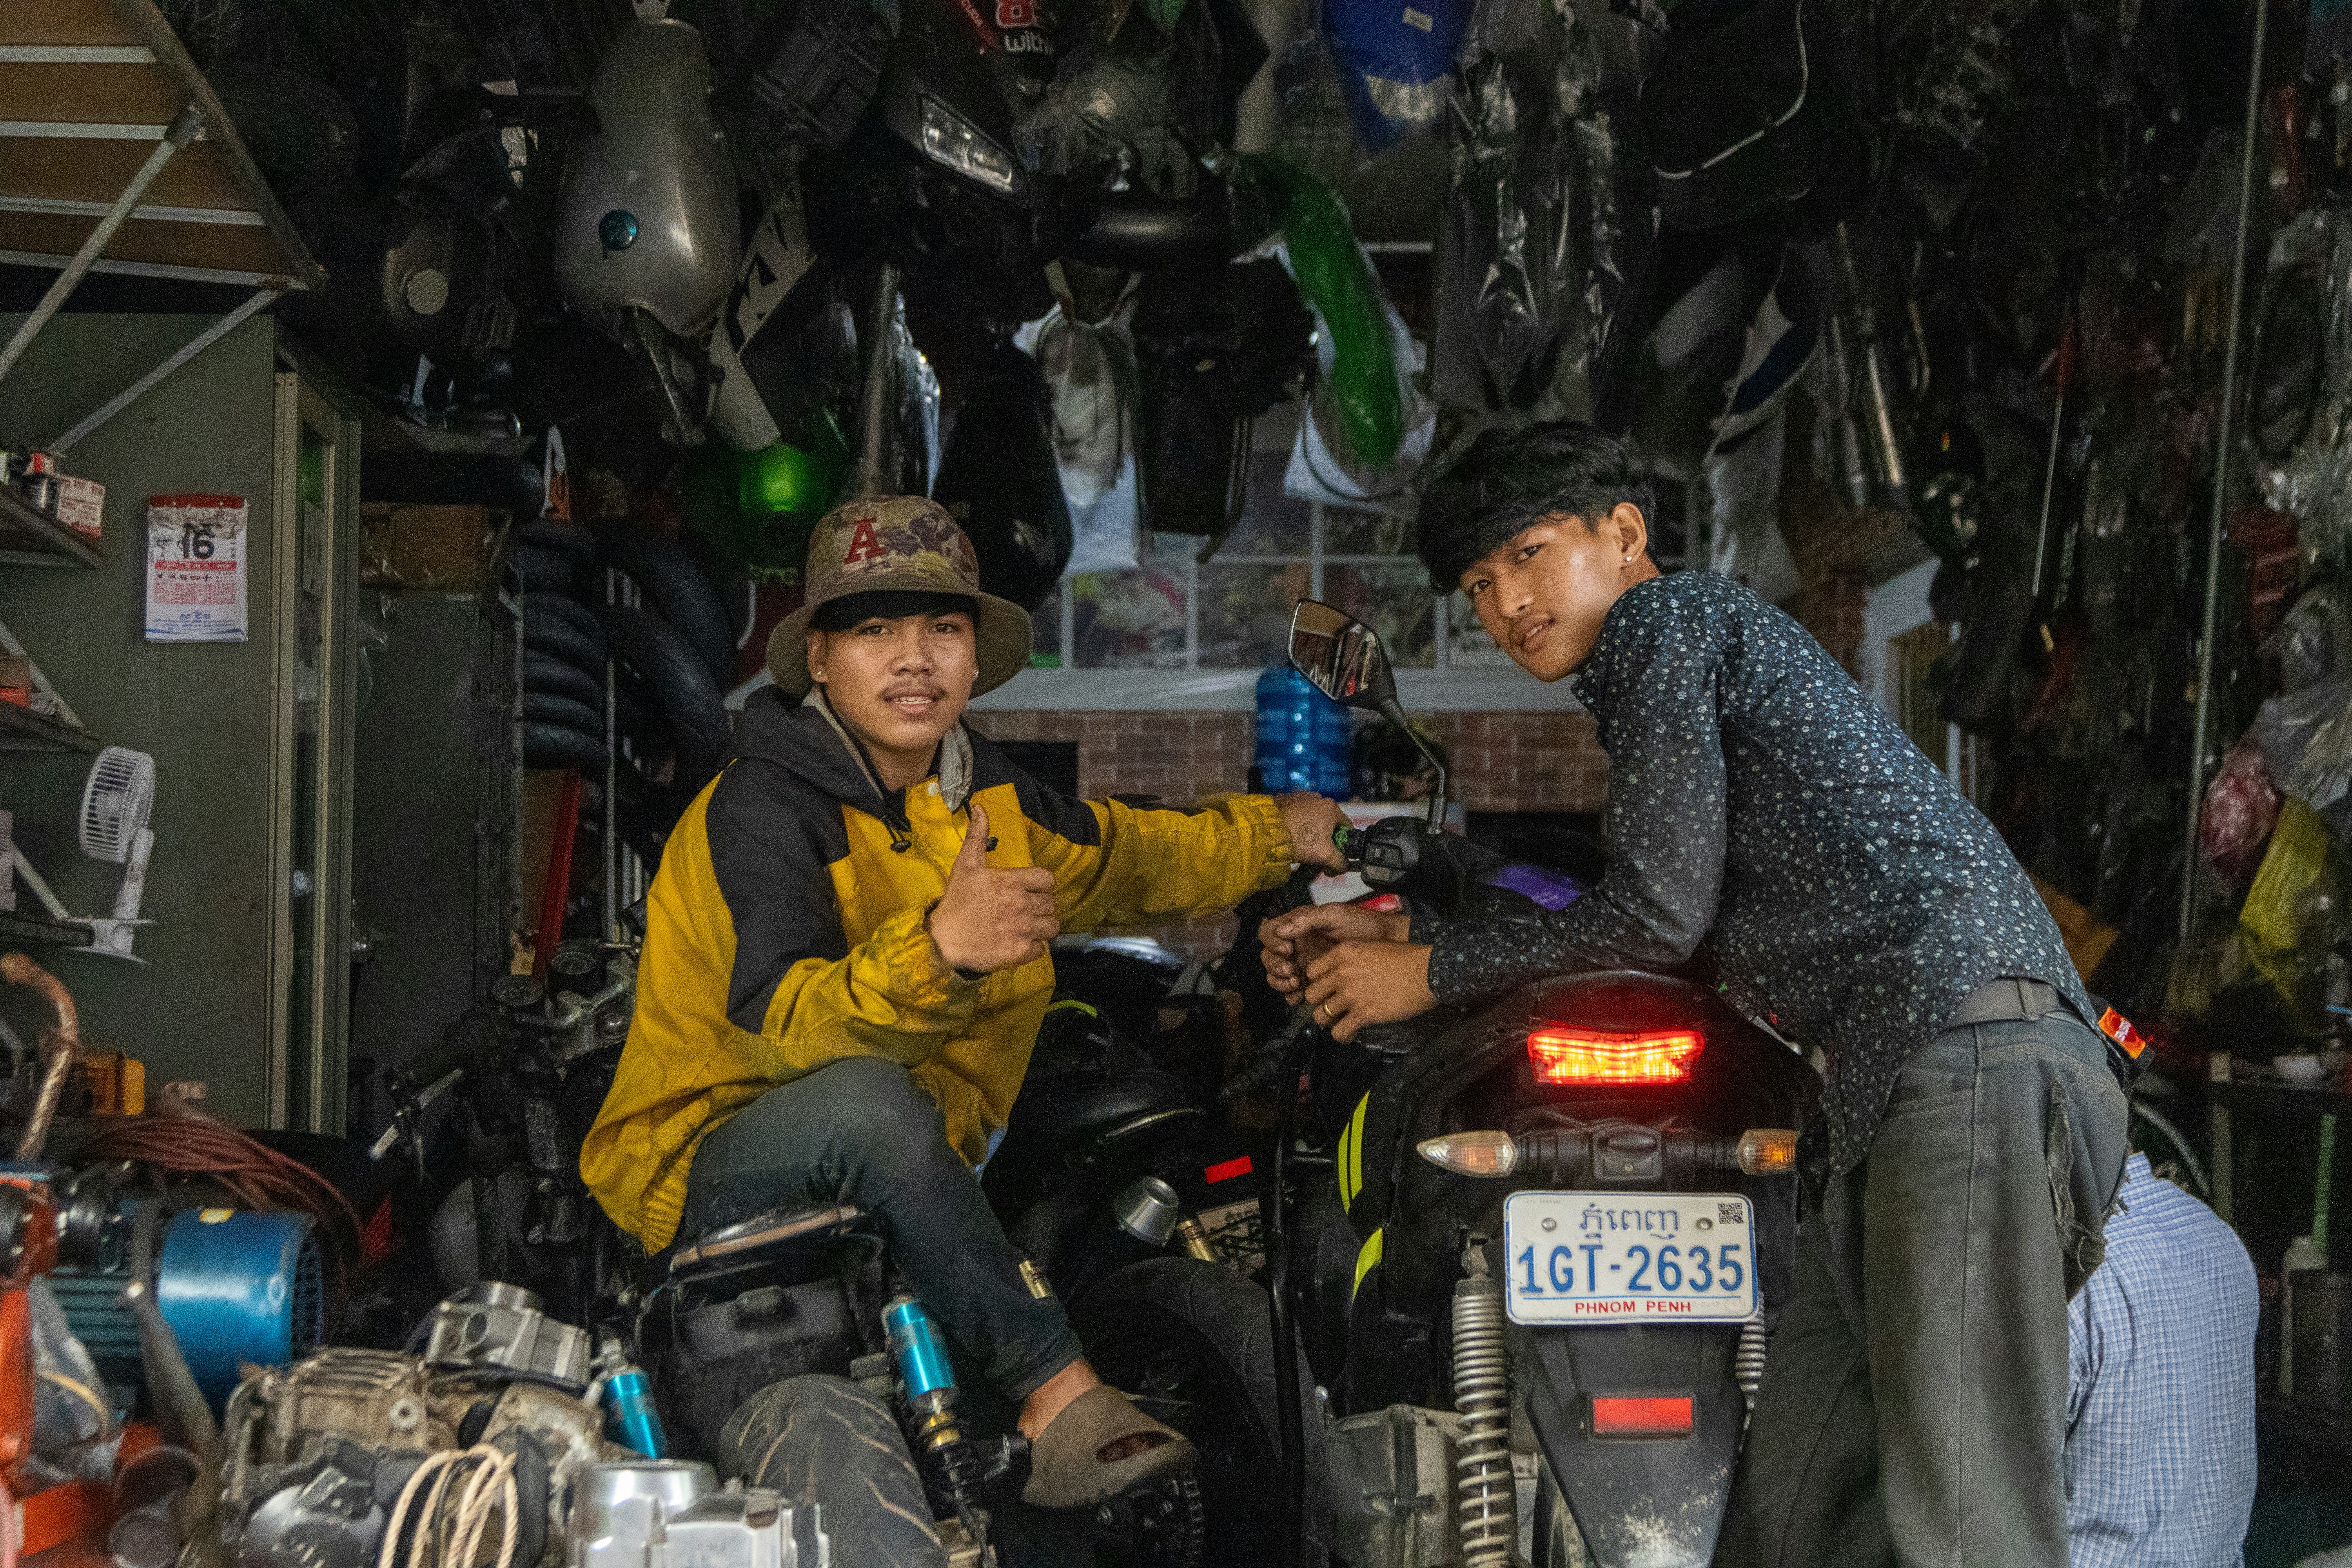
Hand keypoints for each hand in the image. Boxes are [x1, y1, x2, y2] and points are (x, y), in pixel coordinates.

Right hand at [929, 804, 1057, 973]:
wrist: (942, 940)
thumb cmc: (956, 901)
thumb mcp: (966, 865)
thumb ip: (977, 836)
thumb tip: (980, 807)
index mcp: (1011, 881)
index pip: (1047, 879)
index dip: (1039, 885)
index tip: (1028, 890)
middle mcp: (1021, 904)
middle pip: (1051, 904)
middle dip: (1038, 907)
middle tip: (1022, 910)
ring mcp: (1022, 929)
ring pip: (1051, 927)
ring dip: (1040, 927)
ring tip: (1024, 927)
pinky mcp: (1020, 952)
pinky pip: (1041, 949)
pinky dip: (1032, 948)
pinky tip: (1017, 943)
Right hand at [1259, 901, 1409, 1002]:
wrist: (1385, 944)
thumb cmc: (1362, 925)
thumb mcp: (1335, 915)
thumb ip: (1307, 919)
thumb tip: (1282, 930)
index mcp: (1298, 927)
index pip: (1270, 932)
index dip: (1272, 941)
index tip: (1287, 948)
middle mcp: (1297, 945)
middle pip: (1270, 956)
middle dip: (1275, 965)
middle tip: (1289, 970)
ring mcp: (1303, 964)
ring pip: (1277, 974)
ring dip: (1279, 981)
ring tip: (1294, 984)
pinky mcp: (1313, 981)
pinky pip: (1292, 990)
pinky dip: (1290, 995)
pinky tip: (1297, 996)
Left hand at [1275, 792, 1350, 871]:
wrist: (1267, 832)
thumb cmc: (1299, 841)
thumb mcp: (1325, 856)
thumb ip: (1340, 862)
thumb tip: (1343, 866)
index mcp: (1332, 808)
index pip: (1346, 827)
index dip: (1342, 844)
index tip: (1333, 854)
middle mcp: (1318, 798)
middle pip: (1328, 823)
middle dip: (1325, 840)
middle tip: (1316, 854)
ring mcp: (1301, 797)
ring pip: (1312, 818)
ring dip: (1311, 831)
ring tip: (1301, 846)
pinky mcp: (1286, 799)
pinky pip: (1297, 813)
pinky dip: (1297, 823)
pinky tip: (1291, 835)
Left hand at [1302, 941, 1435, 1042]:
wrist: (1427, 971)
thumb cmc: (1407, 956)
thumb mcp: (1373, 946)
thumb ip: (1354, 958)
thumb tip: (1347, 968)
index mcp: (1343, 953)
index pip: (1312, 971)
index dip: (1318, 981)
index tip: (1327, 986)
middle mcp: (1341, 973)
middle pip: (1311, 994)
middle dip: (1320, 1002)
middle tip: (1333, 1005)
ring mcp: (1350, 995)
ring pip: (1320, 1015)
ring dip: (1329, 1020)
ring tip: (1340, 1020)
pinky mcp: (1362, 1015)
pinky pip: (1339, 1032)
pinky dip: (1343, 1035)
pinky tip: (1351, 1032)